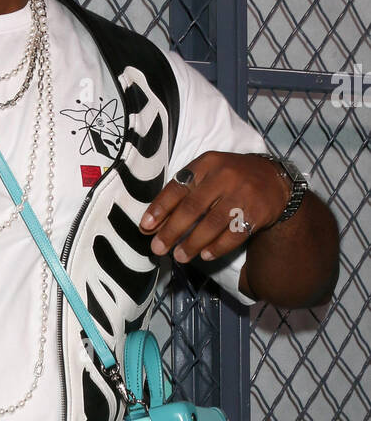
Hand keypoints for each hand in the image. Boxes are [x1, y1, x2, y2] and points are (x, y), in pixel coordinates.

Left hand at [138, 152, 289, 263]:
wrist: (274, 179)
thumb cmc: (229, 179)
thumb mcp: (206, 175)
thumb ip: (181, 195)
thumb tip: (151, 224)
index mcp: (207, 164)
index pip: (178, 187)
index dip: (160, 208)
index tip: (145, 226)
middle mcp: (224, 176)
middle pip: (193, 208)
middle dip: (172, 231)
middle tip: (158, 248)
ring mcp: (243, 194)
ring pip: (213, 223)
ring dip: (193, 243)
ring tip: (179, 256)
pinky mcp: (257, 212)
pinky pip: (234, 234)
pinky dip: (218, 247)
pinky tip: (205, 255)